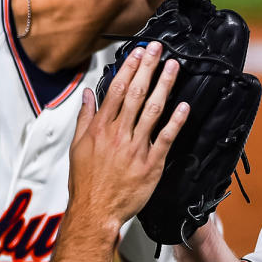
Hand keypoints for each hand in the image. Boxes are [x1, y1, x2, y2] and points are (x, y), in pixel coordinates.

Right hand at [68, 42, 188, 228]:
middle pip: (136, 94)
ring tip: (174, 67)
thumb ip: (84, 118)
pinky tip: (184, 106)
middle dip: (148, 68)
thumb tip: (87, 94)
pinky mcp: (151, 163)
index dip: (129, 69)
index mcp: (100, 128)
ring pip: (153, 111)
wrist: (96, 211)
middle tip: (158, 50)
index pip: (116, 91)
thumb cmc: (87, 182)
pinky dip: (175, 121)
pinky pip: (166, 138)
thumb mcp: (77, 147)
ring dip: (164, 86)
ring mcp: (136, 148)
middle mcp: (118, 134)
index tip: (138, 53)